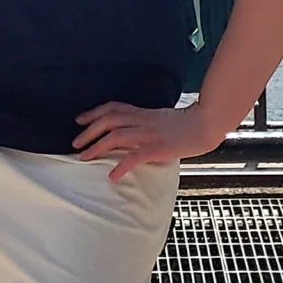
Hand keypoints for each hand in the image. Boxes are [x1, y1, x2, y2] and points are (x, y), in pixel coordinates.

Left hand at [72, 99, 216, 182]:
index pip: (114, 108)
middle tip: (75, 143)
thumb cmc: (190, 123)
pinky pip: (135, 156)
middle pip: (109, 120)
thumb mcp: (165, 118)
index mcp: (145, 113)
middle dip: (89, 131)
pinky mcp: (157, 147)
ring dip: (97, 146)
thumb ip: (151, 123)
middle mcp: (143, 121)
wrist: (207, 123)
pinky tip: (112, 175)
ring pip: (116, 136)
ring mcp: (149, 133)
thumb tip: (138, 131)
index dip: (94, 112)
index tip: (80, 119)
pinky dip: (121, 165)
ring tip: (84, 157)